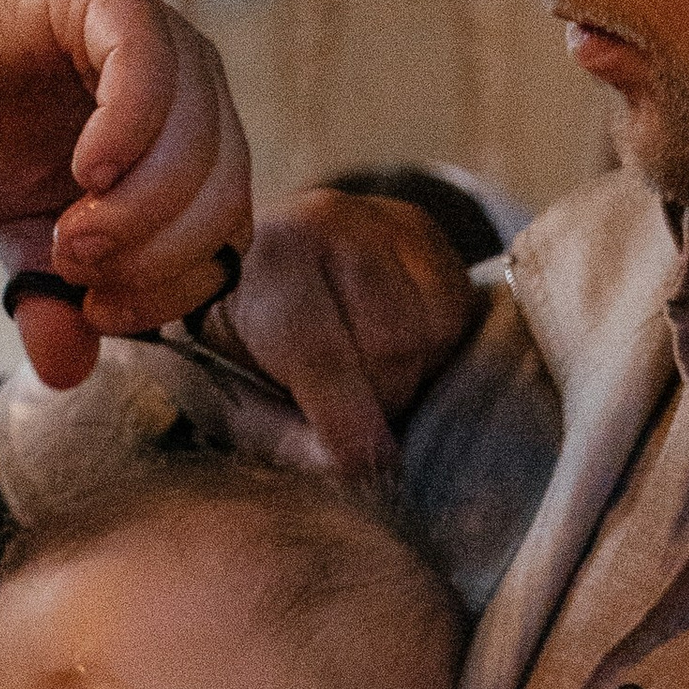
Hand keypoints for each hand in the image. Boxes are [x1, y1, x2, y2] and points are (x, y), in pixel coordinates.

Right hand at [0, 0, 251, 387]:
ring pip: (198, 140)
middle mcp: (196, 91)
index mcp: (191, 146)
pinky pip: (151, 71)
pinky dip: (130, 132)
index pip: (225, 233)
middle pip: (223, 194)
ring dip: (139, 209)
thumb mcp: (23, 234)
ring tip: (73, 233)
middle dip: (155, 255)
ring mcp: (165, 41)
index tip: (100, 312)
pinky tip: (87, 171)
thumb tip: (65, 374)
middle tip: (80, 269)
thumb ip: (53, 300)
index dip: (172, 288)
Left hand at [203, 191, 479, 474]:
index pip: (320, 353)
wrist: (243, 268)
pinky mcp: (420, 226)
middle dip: (380, 399)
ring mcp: (378, 218)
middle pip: (390, 344)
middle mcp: (322, 224)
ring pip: (432, 330)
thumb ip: (288, 437)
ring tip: (367, 375)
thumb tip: (355, 471)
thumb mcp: (233, 397)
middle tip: (351, 413)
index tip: (367, 469)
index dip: (350, 422)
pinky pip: (456, 310)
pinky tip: (394, 347)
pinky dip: (434, 346)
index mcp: (259, 268)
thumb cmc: (236, 345)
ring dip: (410, 373)